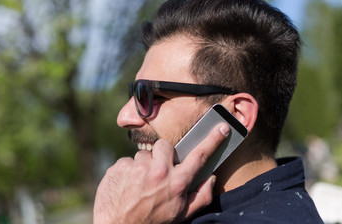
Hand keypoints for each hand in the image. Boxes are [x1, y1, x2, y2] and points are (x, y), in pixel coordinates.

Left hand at [93, 123, 229, 223]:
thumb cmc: (153, 222)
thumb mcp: (182, 215)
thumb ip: (201, 196)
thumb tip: (211, 177)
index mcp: (177, 182)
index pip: (199, 156)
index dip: (213, 140)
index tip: (221, 128)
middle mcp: (159, 171)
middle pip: (165, 145)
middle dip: (163, 155)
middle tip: (159, 171)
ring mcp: (137, 167)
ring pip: (144, 154)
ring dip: (144, 166)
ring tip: (141, 184)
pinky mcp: (119, 167)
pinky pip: (127, 161)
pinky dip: (128, 172)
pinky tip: (127, 186)